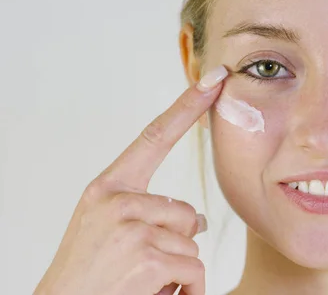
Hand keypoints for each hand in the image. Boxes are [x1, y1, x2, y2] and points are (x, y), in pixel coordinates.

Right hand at [34, 66, 227, 294]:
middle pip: (187, 211)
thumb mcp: (109, 230)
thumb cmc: (89, 273)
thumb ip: (149, 214)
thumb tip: (201, 219)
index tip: (212, 80)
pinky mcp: (146, 255)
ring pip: (192, 241)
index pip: (154, 137)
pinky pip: (194, 267)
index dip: (186, 107)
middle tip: (142, 264)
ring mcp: (131, 225)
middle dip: (179, 242)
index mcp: (107, 187)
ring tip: (142, 281)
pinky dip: (188, 289)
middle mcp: (116, 199)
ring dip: (179, 268)